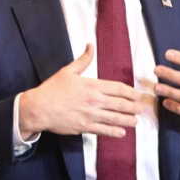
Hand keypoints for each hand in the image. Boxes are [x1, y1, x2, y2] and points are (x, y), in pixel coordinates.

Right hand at [18, 44, 141, 138]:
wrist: (39, 108)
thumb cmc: (52, 89)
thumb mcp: (68, 71)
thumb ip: (83, 60)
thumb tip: (90, 46)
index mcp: (92, 85)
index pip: (117, 88)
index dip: (130, 92)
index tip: (137, 95)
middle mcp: (94, 100)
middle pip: (120, 104)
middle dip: (133, 107)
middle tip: (141, 109)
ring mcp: (90, 115)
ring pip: (115, 118)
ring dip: (128, 120)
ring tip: (136, 121)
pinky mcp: (84, 127)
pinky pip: (103, 130)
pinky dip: (114, 132)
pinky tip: (122, 133)